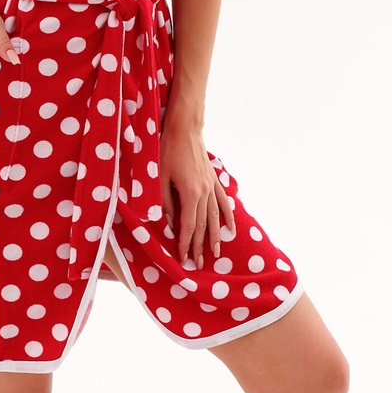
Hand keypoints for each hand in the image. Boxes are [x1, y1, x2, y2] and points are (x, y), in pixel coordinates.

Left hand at [159, 121, 234, 268]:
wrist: (185, 127)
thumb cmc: (168, 149)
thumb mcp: (160, 177)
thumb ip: (164, 202)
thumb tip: (168, 224)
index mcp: (190, 193)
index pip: (189, 226)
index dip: (186, 244)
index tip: (183, 259)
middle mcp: (204, 192)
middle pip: (203, 225)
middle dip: (200, 246)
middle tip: (199, 265)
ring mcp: (211, 185)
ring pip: (215, 216)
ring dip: (215, 236)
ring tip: (216, 252)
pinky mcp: (213, 178)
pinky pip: (223, 200)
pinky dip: (228, 215)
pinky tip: (231, 227)